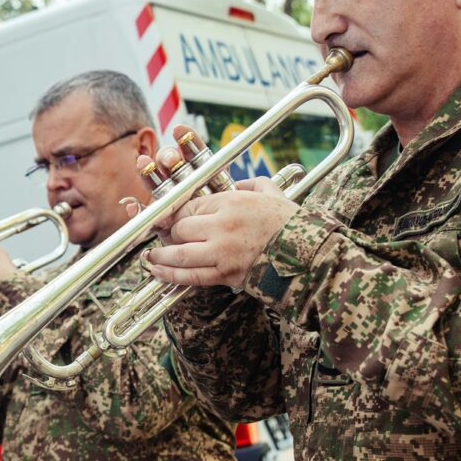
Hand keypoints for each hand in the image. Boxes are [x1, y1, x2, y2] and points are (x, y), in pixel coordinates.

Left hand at [139, 173, 298, 288]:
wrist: (307, 255)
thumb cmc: (289, 223)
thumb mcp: (270, 192)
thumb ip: (250, 184)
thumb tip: (237, 184)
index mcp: (232, 202)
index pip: (190, 205)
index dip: (177, 213)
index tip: (173, 218)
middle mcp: (223, 225)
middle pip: (181, 228)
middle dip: (171, 233)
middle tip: (167, 237)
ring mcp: (223, 252)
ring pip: (179, 253)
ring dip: (162, 256)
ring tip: (153, 257)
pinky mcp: (226, 274)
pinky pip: (191, 276)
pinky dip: (171, 275)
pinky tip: (158, 272)